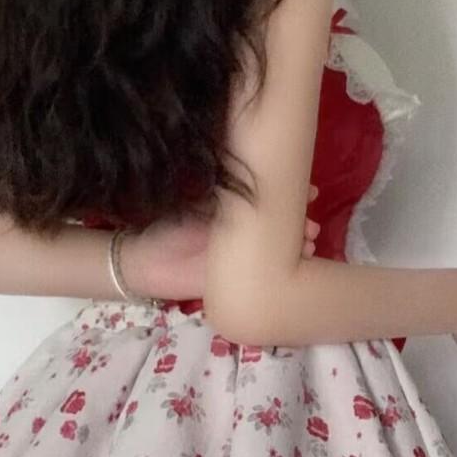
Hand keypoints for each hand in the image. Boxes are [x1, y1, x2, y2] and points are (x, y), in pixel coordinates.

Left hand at [121, 185, 320, 301]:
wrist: (145, 261)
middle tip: (311, 224)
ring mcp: (243, 257)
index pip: (271, 202)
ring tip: (309, 242)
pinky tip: (302, 261)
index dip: (292, 197)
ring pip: (279, 250)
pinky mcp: (239, 279)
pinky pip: (269, 273)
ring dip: (298, 245)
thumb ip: (224, 193)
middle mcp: (243, 233)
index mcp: (234, 211)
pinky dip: (286, 268)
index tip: (311, 192)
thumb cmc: (167, 224)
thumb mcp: (198, 202)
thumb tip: (255, 178)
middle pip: (281, 227)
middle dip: (300, 224)